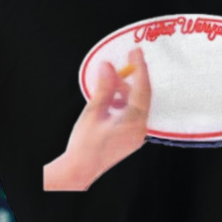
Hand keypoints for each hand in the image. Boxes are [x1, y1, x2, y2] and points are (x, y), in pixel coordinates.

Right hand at [43, 47, 151, 190]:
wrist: (80, 170)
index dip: (139, 67)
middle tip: (123, 61)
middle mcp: (140, 129)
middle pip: (141, 96)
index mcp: (133, 123)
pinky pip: (132, 114)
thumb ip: (104, 88)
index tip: (136, 51)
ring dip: (124, 91)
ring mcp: (137, 135)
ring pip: (136, 105)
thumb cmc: (84, 144)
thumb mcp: (93, 112)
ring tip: (109, 82)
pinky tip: (110, 99)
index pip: (142, 89)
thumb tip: (108, 66)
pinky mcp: (131, 137)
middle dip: (130, 78)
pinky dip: (123, 103)